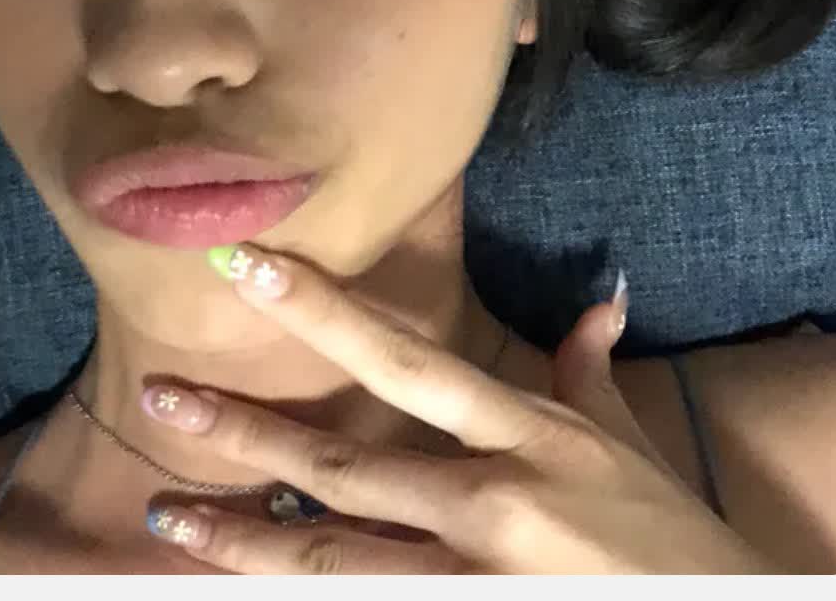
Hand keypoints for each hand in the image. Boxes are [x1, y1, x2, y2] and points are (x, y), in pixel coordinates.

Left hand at [136, 243, 774, 573]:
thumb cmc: (675, 539)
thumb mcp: (627, 444)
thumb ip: (592, 367)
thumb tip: (604, 294)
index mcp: (529, 434)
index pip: (406, 361)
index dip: (322, 310)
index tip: (247, 267)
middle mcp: (493, 502)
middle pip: (345, 467)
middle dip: (244, 434)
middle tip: (160, 400)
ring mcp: (476, 579)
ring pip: (334, 560)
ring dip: (241, 539)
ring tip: (167, 514)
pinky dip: (306, 598)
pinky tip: (240, 587)